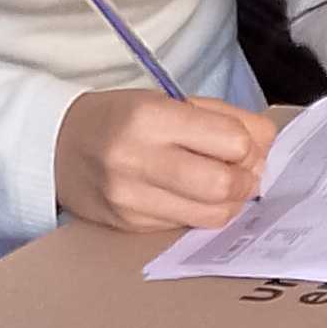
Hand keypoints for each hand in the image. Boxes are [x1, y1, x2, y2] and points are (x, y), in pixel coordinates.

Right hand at [55, 87, 278, 233]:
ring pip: (211, 216)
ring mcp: (131, 199)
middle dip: (246, 180)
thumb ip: (225, 118)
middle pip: (224, 185)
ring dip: (229, 203)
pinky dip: (200, 214)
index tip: (242, 144)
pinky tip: (189, 197)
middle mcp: (137, 160)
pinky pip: (187, 227)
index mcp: (150, 118)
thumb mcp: (168, 100)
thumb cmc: (122, 118)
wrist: (57, 145)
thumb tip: (269, 143)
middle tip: (242, 172)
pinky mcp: (130, 226)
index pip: (232, 142)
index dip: (249, 146)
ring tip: (220, 186)